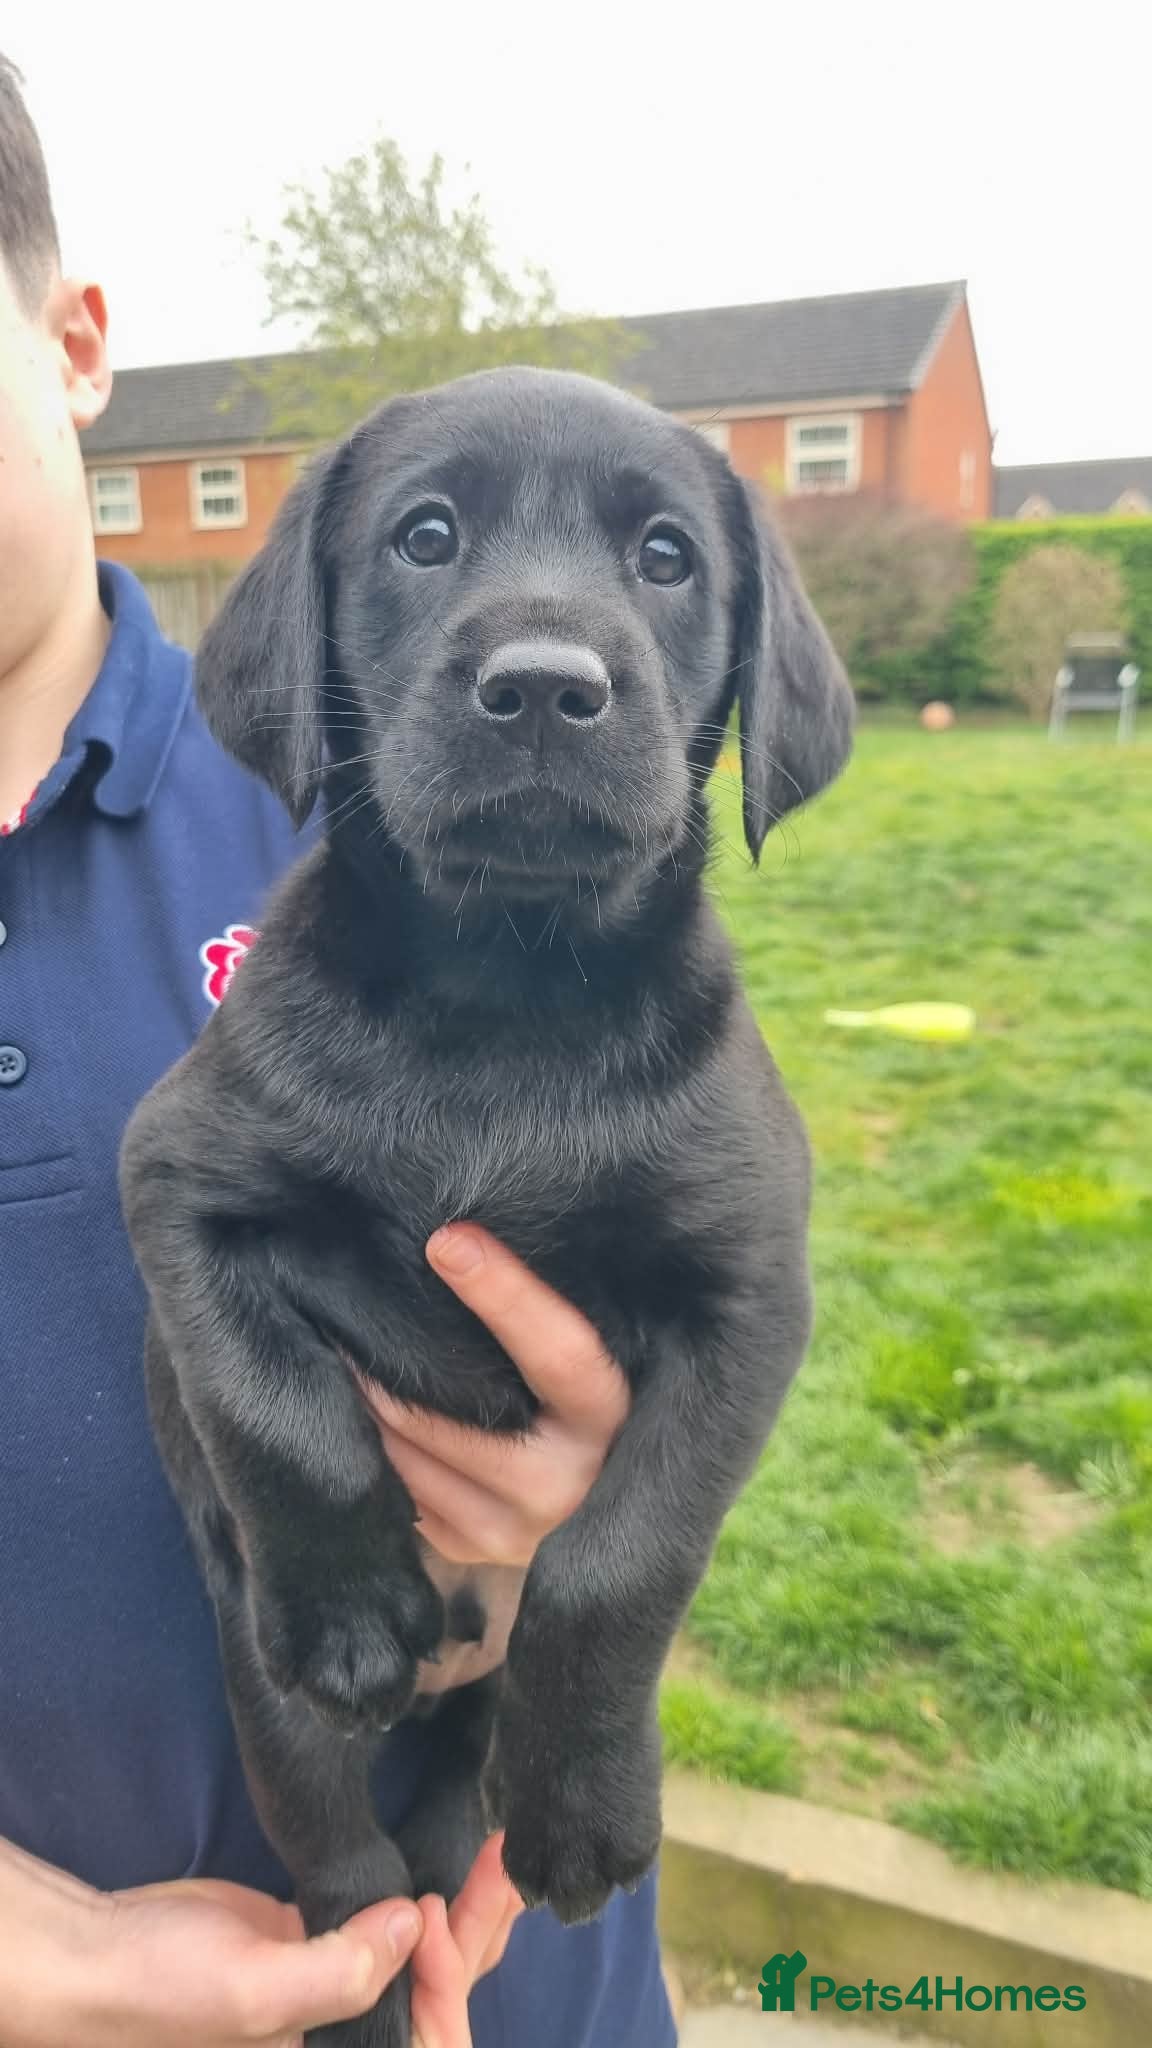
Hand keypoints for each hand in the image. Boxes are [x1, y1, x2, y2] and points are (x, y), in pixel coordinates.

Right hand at [0, 1828, 518, 2047]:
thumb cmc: (165, 1991)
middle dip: (482, 1933)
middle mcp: (351, 2028)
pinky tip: (448, 1860)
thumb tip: (414, 1923)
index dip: (448, 1976)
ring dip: (467, 1911)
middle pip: (443, 1992)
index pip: (432, 2036)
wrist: (104, 1952)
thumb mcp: (250, 1992)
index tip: (429, 1908)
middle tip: (508, 1863)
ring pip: (426, 1954)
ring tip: (500, 1855)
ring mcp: (339, 1979)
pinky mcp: (322, 1936)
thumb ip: (337, 1969)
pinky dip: (426, 1897)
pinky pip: (393, 1924)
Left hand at [363, 1226, 629, 1568]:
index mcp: (613, 1422)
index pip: (560, 1354)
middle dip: (385, 1359)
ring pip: (407, 1452)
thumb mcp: (598, 1366)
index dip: (506, 1296)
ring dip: (366, 1399)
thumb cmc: (594, 1405)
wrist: (606, 1505)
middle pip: (448, 1413)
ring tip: (342, 1351)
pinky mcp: (473, 1548)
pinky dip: (374, 1441)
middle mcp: (567, 1485)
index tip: (449, 1241)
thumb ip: (557, 1324)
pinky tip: (363, 1408)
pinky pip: (398, 1486)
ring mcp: (516, 1528)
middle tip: (341, 1304)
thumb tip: (469, 1241)